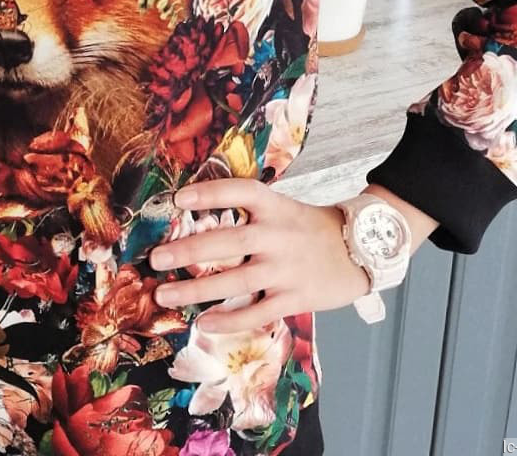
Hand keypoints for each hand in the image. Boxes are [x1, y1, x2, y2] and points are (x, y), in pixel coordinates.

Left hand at [148, 178, 371, 333]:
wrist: (361, 250)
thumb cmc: (312, 228)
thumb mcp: (285, 208)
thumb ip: (251, 213)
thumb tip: (201, 218)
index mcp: (276, 207)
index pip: (240, 191)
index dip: (210, 193)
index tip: (179, 198)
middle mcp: (278, 235)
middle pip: (227, 241)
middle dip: (187, 250)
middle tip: (155, 259)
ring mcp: (286, 268)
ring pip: (234, 281)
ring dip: (195, 289)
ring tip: (164, 295)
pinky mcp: (295, 297)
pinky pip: (257, 312)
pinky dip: (229, 320)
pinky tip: (204, 323)